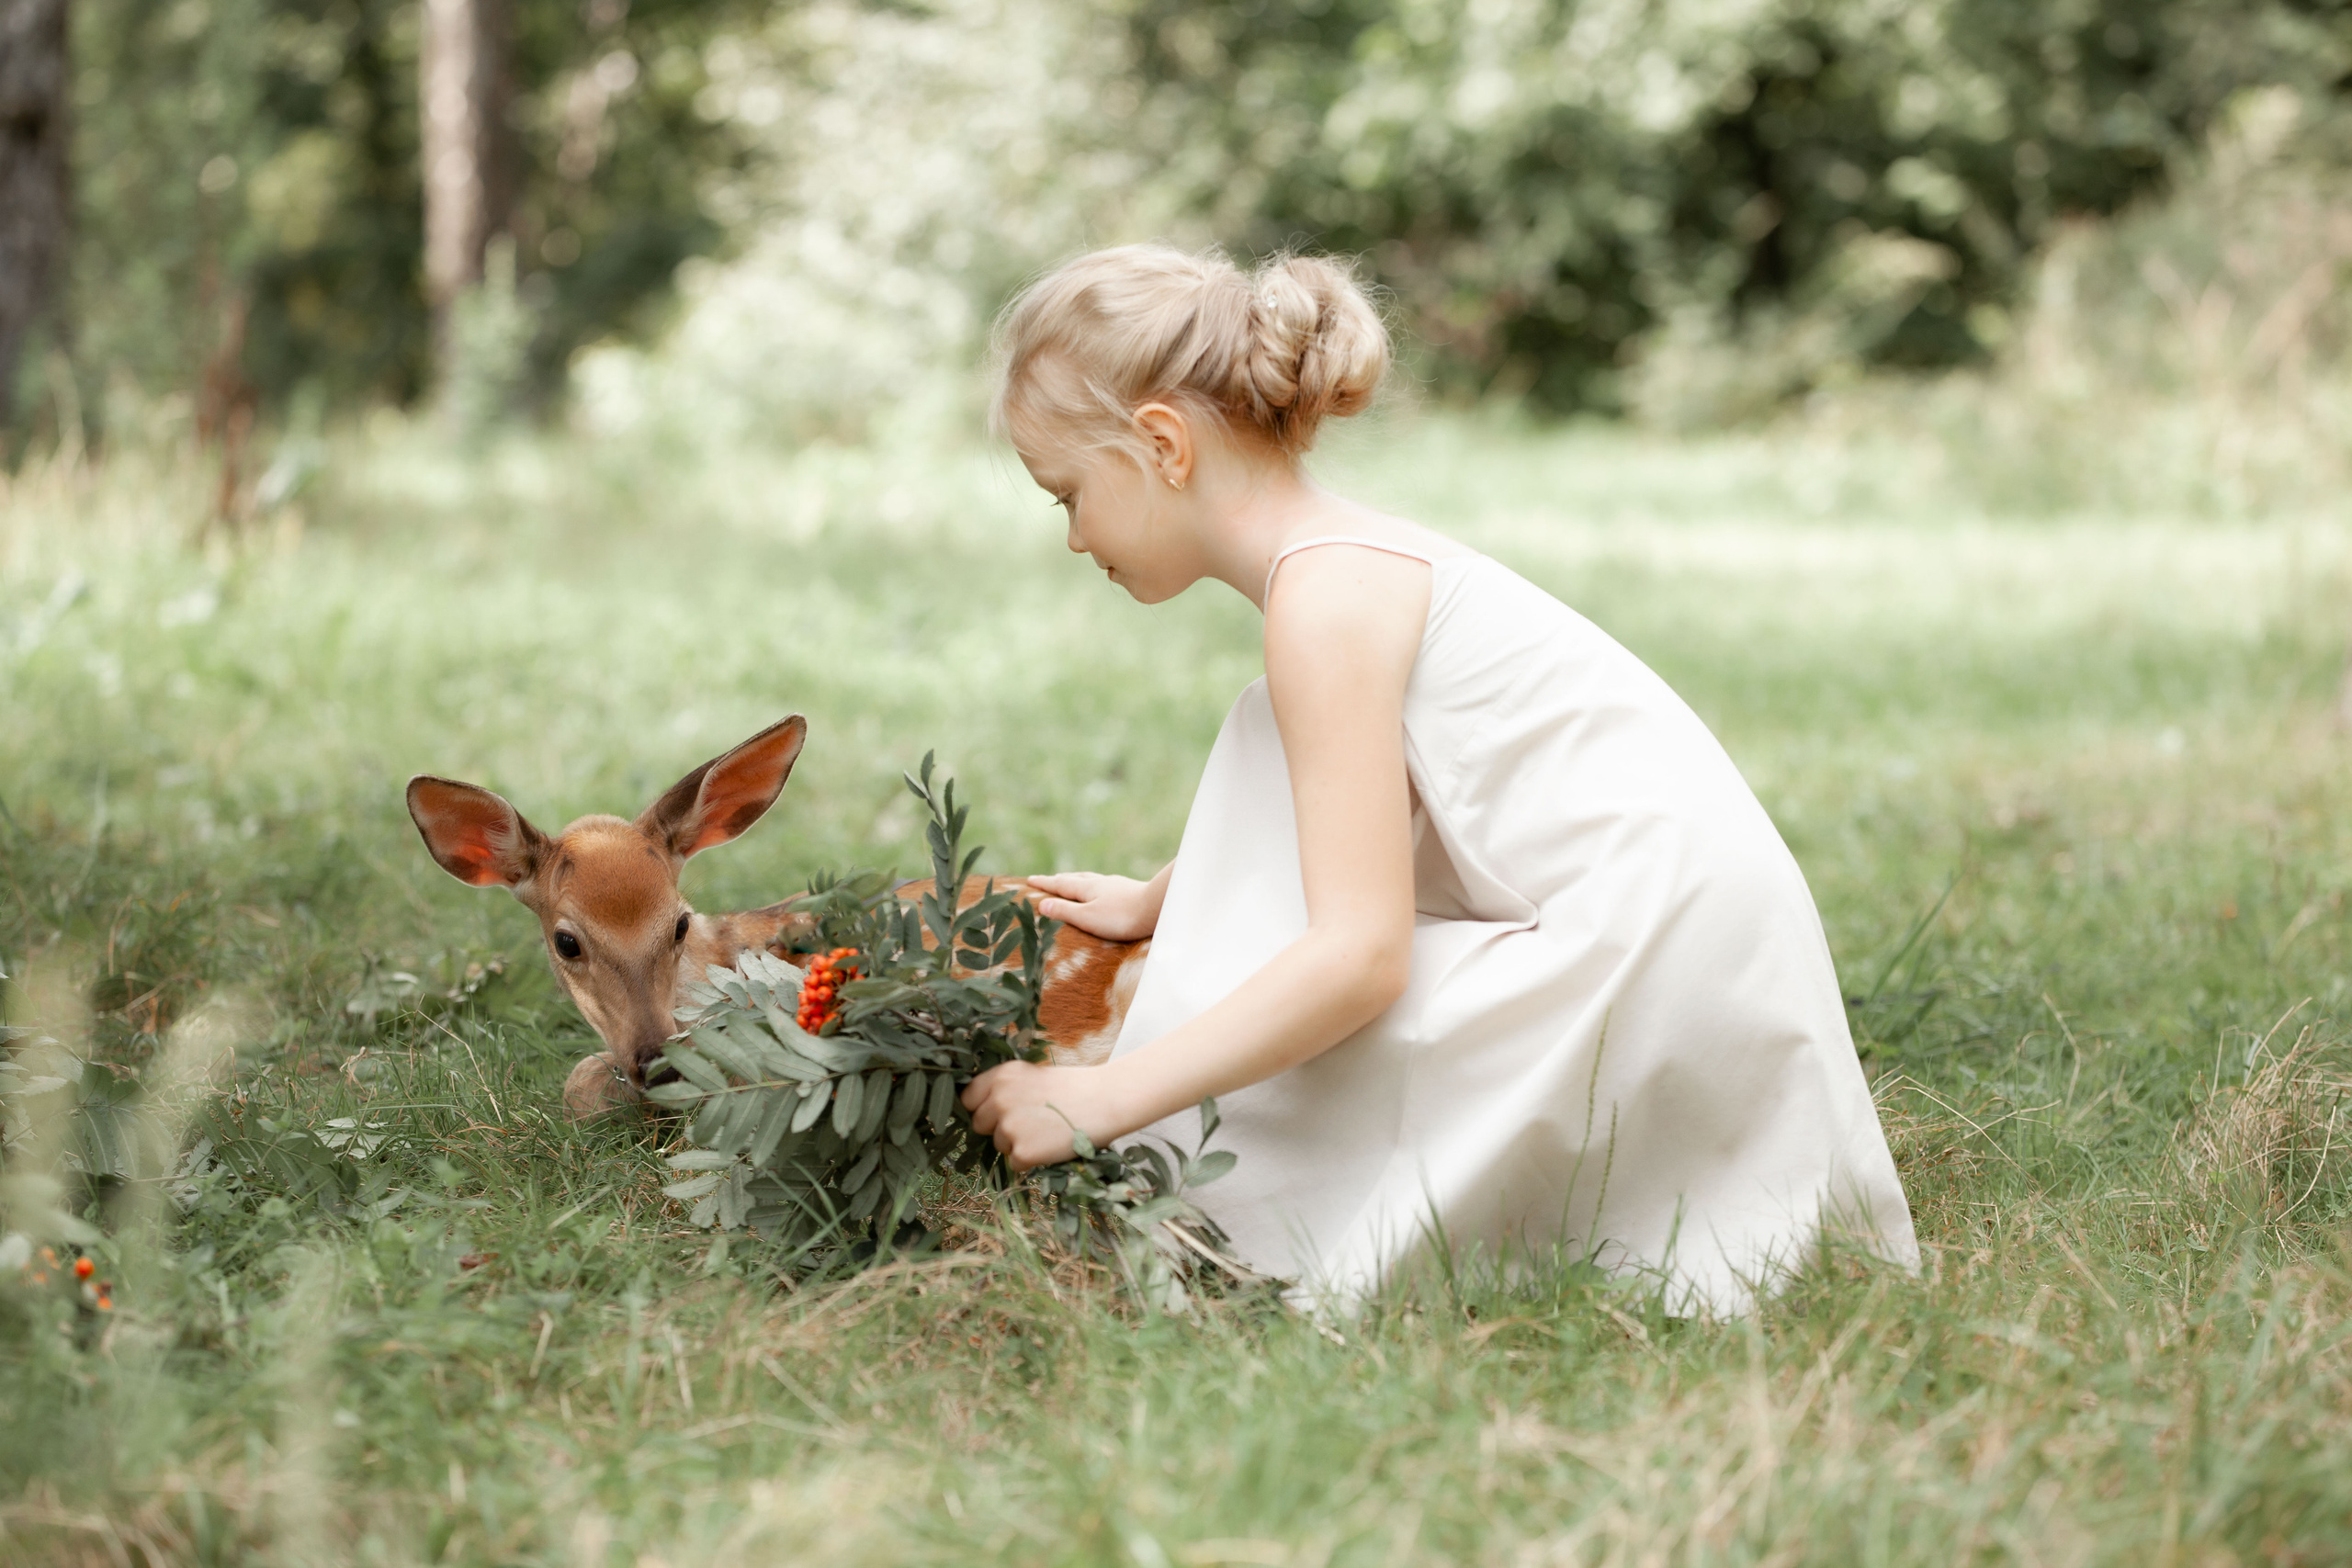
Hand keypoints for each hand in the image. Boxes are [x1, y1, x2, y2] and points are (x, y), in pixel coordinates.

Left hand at [962, 1060, 1131, 1170]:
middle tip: (1028, 1124)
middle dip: (996, 1128)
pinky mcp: (1022, 1151)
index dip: (980, 1108)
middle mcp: (998, 1098)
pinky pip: (1014, 1163)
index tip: (995, 1113)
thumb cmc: (1073, 1088)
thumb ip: (1004, 1089)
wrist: (1105, 1101)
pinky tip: (1051, 1145)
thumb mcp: (1032, 1076)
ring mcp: (1008, 1126)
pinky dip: (1030, 1160)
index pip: (967, 1098)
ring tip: (1046, 1131)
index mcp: (1001, 1076)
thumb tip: (981, 1110)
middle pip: (978, 1124)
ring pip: (998, 1145)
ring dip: (1016, 1144)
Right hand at [1026, 871, 1161, 941]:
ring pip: (1091, 880)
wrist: (1158, 908)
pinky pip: (1105, 885)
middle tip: (1048, 879)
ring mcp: (1116, 886)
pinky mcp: (1130, 891)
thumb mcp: (1087, 917)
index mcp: (1087, 889)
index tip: (1029, 880)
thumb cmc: (1121, 917)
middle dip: (1059, 880)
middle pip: (1075, 879)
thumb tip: (1042, 904)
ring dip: (1078, 880)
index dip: (1044, 884)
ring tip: (1072, 880)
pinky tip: (1104, 889)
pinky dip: (1096, 886)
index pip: (1060, 885)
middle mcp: (1100, 883)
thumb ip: (1065, 911)